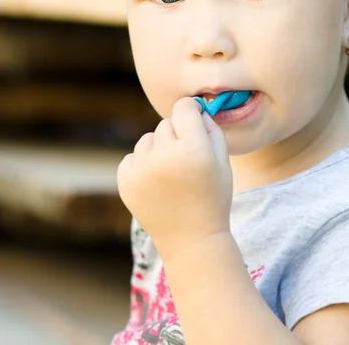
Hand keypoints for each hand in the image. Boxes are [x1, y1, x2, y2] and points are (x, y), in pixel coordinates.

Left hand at [117, 97, 232, 262]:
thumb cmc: (213, 198)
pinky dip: (143, 165)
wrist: (192, 240)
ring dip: (158, 149)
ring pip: (148, 139)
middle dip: (176, 134)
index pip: (184, 107)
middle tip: (186, 159)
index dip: (191, 112)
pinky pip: (132, 156)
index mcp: (193, 149)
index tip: (193, 120)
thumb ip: (210, 128)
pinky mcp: (125, 181)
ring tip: (171, 174)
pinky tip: (156, 183)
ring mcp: (141, 169)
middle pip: (165, 123)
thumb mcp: (223, 161)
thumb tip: (193, 108)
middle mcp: (164, 156)